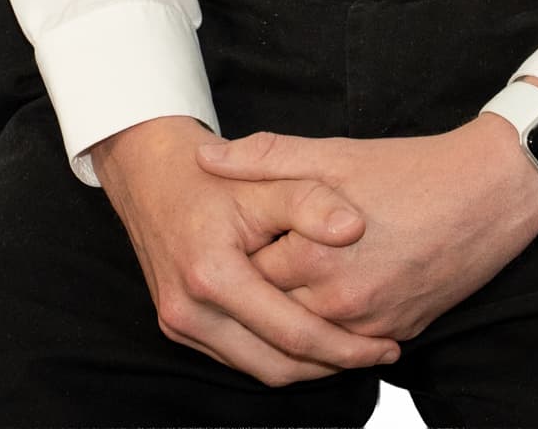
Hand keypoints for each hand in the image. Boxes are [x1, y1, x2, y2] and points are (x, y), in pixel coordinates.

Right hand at [90, 114, 404, 388]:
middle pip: (274, 365)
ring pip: (255, 367)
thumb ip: (310, 202)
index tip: (387, 345)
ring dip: (304, 364)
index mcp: (212, 276)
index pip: (292, 334)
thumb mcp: (262, 178)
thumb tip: (355, 229)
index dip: (345, 345)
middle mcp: (190, 311)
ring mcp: (179, 323)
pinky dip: (275, 353)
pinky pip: (236, 356)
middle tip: (378, 354)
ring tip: (352, 349)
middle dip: (331, 365)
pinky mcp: (178, 325)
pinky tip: (309, 337)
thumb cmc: (209, 173)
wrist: (150, 171)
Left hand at [193, 115, 537, 344]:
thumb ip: (266, 157)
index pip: (248, 273)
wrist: (490, 193)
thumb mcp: (335, 152)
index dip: (238, 250)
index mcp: (316, 256)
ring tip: (291, 275)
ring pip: (308, 338)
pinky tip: (326, 297)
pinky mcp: (398, 336)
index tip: (232, 232)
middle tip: (254, 256)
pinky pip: (347, 347)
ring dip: (293, 312)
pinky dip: (331, 328)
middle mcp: (340, 303)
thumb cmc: (412, 168)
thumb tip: (205, 158)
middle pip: (273, 311)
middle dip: (258, 288)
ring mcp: (371, 327)